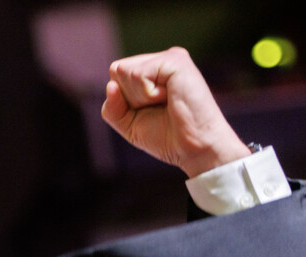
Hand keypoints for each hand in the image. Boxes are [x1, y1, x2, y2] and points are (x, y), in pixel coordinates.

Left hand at [101, 47, 251, 178]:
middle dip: (131, 99)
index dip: (124, 101)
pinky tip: (170, 99)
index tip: (151, 112)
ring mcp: (169, 58)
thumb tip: (110, 85)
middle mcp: (161, 61)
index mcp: (152, 71)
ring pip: (125, 72)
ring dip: (141, 98)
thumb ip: (112, 108)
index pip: (116, 75)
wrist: (196, 149)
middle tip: (161, 109)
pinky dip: (148, 95)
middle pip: (117, 71)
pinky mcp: (175, 60)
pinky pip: (138, 75)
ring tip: (168, 104)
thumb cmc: (168, 138)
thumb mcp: (130, 125)